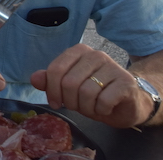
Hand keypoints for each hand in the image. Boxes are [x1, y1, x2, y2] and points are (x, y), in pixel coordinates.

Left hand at [30, 44, 149, 127]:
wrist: (128, 103)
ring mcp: (113, 67)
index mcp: (78, 51)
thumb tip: (34, 78)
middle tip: (78, 106)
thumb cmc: (95, 94)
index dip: (52, 90)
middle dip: (70, 101)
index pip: (55, 69)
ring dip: (86, 108)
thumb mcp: (68, 89)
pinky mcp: (126, 82)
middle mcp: (96, 55)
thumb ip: (51, 82)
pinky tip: (105, 108)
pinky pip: (104, 101)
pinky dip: (100, 110)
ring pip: (86, 92)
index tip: (55, 103)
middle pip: (69, 83)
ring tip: (92, 107)